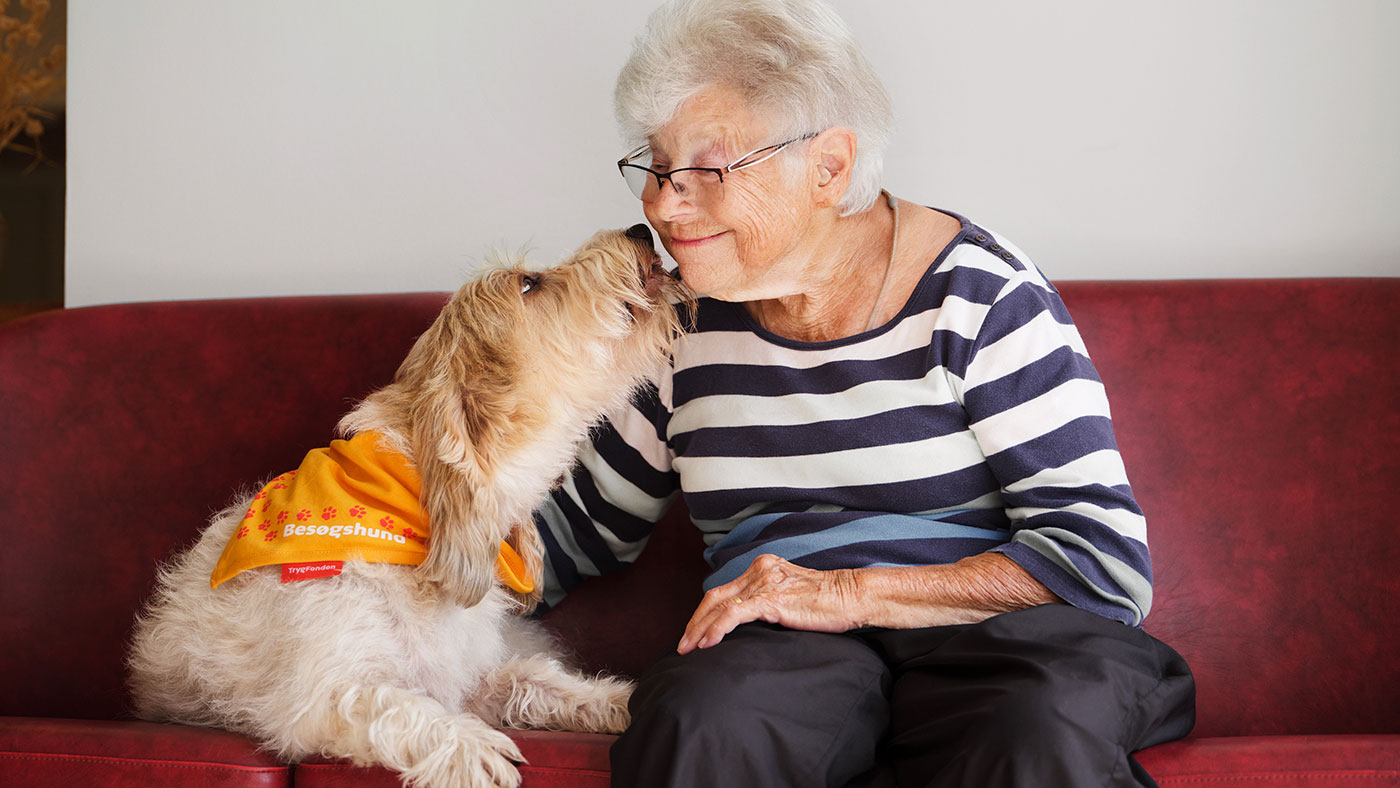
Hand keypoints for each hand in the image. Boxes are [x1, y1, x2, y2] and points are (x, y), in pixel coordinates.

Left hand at [677, 554, 863, 653]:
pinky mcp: (771, 599)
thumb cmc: (829, 602)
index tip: (695, 633)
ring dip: (699, 629)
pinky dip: (716, 629)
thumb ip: (771, 603)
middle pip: (715, 597)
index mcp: (763, 568)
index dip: (705, 613)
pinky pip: (734, 615)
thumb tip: (752, 624)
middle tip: (683, 644)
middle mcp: (759, 571)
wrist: (852, 596)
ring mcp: (764, 584)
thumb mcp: (792, 598)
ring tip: (688, 648)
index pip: (724, 591)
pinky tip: (707, 644)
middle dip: (695, 622)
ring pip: (719, 606)